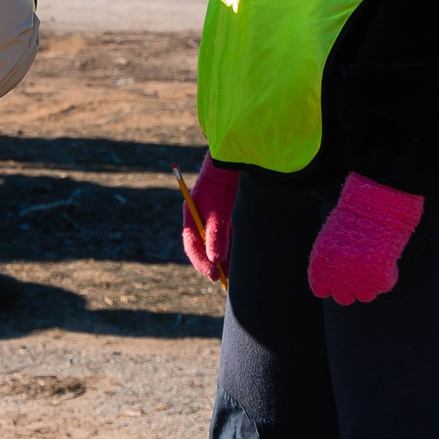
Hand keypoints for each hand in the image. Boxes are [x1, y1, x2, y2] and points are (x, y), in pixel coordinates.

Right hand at [181, 156, 238, 282]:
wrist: (239, 158)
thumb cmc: (224, 182)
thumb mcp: (219, 210)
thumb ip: (216, 234)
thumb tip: (215, 261)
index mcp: (192, 214)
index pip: (192, 244)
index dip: (201, 262)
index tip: (213, 275)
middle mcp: (202, 217)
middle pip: (206, 247)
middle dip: (215, 264)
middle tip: (227, 280)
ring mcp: (216, 215)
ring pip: (219, 242)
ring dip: (227, 256)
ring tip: (239, 271)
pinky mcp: (231, 214)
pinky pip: (231, 235)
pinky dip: (236, 246)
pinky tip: (247, 254)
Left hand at [307, 173, 425, 304]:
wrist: (377, 202)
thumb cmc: (356, 212)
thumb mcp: (332, 235)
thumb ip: (332, 258)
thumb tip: (339, 274)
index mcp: (320, 263)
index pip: (321, 289)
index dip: (332, 284)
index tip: (342, 277)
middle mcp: (335, 275)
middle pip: (343, 297)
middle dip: (352, 287)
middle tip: (361, 271)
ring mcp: (357, 280)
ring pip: (365, 296)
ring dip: (371, 283)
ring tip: (375, 261)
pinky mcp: (378, 279)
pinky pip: (384, 285)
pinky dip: (388, 274)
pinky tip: (387, 256)